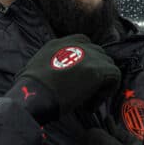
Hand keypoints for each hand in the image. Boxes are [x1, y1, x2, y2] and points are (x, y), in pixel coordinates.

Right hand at [5, 34, 119, 124]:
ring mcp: (88, 55)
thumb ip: (47, 65)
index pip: (83, 41)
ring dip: (101, 82)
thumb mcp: (33, 67)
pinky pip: (114, 75)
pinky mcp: (97, 69)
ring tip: (87, 99)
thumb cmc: (28, 88)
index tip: (80, 76)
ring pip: (107, 64)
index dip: (86, 59)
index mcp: (58, 43)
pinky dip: (108, 90)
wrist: (35, 94)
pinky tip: (92, 103)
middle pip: (98, 53)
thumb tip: (51, 77)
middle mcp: (75, 45)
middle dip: (94, 71)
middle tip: (84, 91)